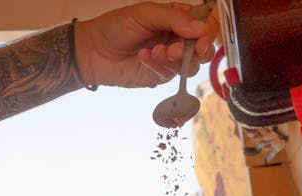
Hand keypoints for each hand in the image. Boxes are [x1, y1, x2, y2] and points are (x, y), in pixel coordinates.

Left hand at [75, 2, 220, 87]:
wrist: (93, 51)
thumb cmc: (115, 27)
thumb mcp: (146, 14)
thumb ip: (174, 18)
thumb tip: (201, 28)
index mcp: (176, 19)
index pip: (205, 24)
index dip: (208, 31)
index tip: (200, 38)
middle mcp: (177, 39)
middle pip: (204, 48)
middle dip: (196, 50)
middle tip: (177, 49)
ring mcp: (170, 59)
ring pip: (191, 65)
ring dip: (175, 59)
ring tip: (156, 52)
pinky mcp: (160, 75)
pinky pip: (170, 75)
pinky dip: (159, 66)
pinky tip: (143, 57)